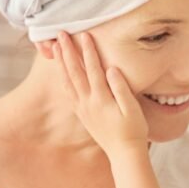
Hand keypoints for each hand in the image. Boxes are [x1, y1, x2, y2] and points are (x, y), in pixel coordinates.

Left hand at [55, 31, 148, 159]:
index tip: (84, 34)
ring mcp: (83, 109)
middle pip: (75, 72)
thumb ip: (121, 88)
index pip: (93, 69)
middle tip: (61, 34)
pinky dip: (63, 80)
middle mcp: (88, 102)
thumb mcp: (132, 109)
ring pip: (68, 81)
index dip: (88, 51)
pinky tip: (60, 72)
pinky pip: (68, 94)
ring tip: (55, 48)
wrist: (123, 153)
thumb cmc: (133, 130)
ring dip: (61, 63)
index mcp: (101, 99)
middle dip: (68, 51)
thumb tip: (111, 69)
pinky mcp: (82, 115)